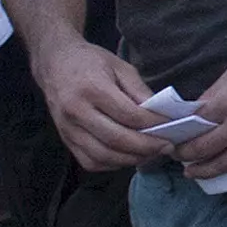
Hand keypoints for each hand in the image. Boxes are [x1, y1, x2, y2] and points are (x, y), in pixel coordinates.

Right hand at [35, 40, 165, 172]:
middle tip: (167, 146)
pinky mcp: (65, 139)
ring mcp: (68, 128)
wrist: (54, 63)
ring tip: (151, 153)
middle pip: (117, 139)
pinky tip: (128, 156)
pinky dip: (112, 164)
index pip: (129, 115)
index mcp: (92, 88)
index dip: (154, 124)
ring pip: (103, 156)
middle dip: (147, 147)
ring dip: (131, 159)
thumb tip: (162, 115)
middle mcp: (76, 111)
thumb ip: (140, 91)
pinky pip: (90, 161)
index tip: (172, 126)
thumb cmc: (90, 61)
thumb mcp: (120, 67)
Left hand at [183, 39, 226, 176]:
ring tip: (194, 173)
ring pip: (225, 164)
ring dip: (205, 171)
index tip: (171, 139)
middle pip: (204, 150)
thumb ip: (215, 94)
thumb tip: (198, 111)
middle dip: (186, 157)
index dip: (178, 135)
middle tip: (178, 158)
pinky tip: (224, 166)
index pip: (193, 127)